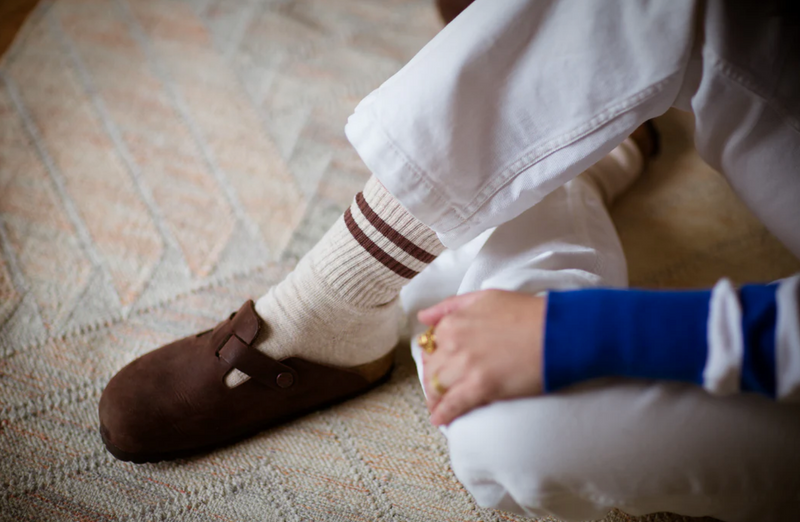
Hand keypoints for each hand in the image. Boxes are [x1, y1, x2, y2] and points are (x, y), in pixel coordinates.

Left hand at [417, 289, 545, 425]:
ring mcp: (466, 365)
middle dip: (432, 381)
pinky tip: (441, 421)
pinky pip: (453, 405)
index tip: (439, 367)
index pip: (431, 345)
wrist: (558, 331)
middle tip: (438, 392)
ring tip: (438, 408)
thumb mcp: (484, 298)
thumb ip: (450, 306)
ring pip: (437, 388)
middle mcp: (454, 342)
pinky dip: (443, 414)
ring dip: (435, 400)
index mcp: (453, 321)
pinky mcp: (480, 387)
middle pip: (431, 368)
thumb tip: (423, 317)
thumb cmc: (527, 312)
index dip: (434, 358)